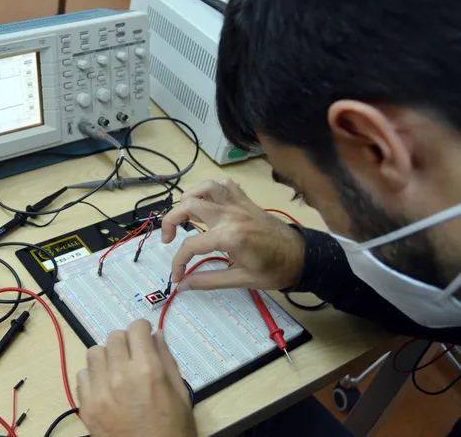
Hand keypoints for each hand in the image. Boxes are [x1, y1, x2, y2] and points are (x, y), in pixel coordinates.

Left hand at [77, 320, 195, 436]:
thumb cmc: (171, 431)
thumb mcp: (180, 393)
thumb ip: (166, 359)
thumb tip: (157, 335)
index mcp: (148, 370)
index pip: (136, 328)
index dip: (142, 328)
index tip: (143, 333)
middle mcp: (121, 375)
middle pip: (114, 337)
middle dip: (125, 341)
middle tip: (132, 353)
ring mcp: (101, 390)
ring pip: (94, 352)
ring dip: (106, 355)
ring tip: (116, 368)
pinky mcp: (87, 405)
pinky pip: (81, 374)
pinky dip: (92, 375)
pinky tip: (105, 385)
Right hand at [161, 179, 304, 290]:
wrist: (302, 257)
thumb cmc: (273, 271)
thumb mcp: (240, 280)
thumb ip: (207, 280)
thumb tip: (182, 286)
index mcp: (230, 237)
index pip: (191, 246)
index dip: (178, 262)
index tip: (177, 277)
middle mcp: (231, 215)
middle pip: (188, 205)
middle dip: (170, 221)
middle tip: (169, 238)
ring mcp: (239, 204)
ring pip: (205, 187)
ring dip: (189, 198)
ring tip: (184, 215)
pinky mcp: (246, 201)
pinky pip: (224, 185)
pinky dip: (211, 189)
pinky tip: (207, 202)